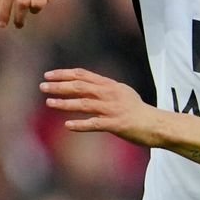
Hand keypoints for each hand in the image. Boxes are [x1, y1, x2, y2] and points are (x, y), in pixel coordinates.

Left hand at [42, 67, 160, 145]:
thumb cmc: (137, 111)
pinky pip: (95, 124)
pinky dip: (80, 124)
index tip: (49, 75)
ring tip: (49, 103)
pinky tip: (67, 125)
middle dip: (60, 86)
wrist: (156, 124)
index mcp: (110, 85)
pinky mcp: (116, 124)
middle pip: (80, 86)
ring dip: (65, 103)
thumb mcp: (122, 93)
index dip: (65, 74)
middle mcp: (110, 94)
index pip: (83, 75)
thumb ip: (104, 89)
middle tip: (43, 86)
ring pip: (84, 103)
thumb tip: (88, 87)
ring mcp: (112, 109)